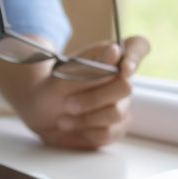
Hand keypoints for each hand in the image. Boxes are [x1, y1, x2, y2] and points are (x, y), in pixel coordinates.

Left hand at [15, 36, 150, 149]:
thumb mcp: (62, 77)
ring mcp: (120, 104)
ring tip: (62, 119)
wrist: (39, 113)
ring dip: (84, 118)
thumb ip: (90, 68)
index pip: (138, 46)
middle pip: (126, 87)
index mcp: (109, 59)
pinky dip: (85, 132)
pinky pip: (109, 132)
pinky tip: (71, 126)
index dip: (136, 54)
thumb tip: (115, 51)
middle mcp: (120, 80)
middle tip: (68, 104)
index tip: (123, 69)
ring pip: (116, 113)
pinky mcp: (115, 127)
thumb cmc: (52, 88)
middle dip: (93, 98)